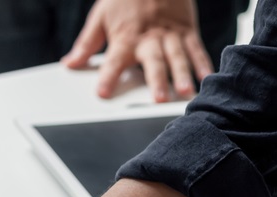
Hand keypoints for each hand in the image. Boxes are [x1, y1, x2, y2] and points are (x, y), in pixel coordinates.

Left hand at [61, 0, 214, 101]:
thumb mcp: (100, 16)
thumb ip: (86, 43)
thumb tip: (69, 64)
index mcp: (125, 37)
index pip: (114, 60)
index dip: (108, 77)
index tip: (103, 93)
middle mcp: (149, 38)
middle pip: (153, 61)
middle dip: (156, 80)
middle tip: (158, 99)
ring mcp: (170, 35)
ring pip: (178, 57)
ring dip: (182, 75)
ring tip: (186, 92)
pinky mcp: (187, 31)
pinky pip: (196, 48)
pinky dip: (203, 63)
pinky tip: (207, 78)